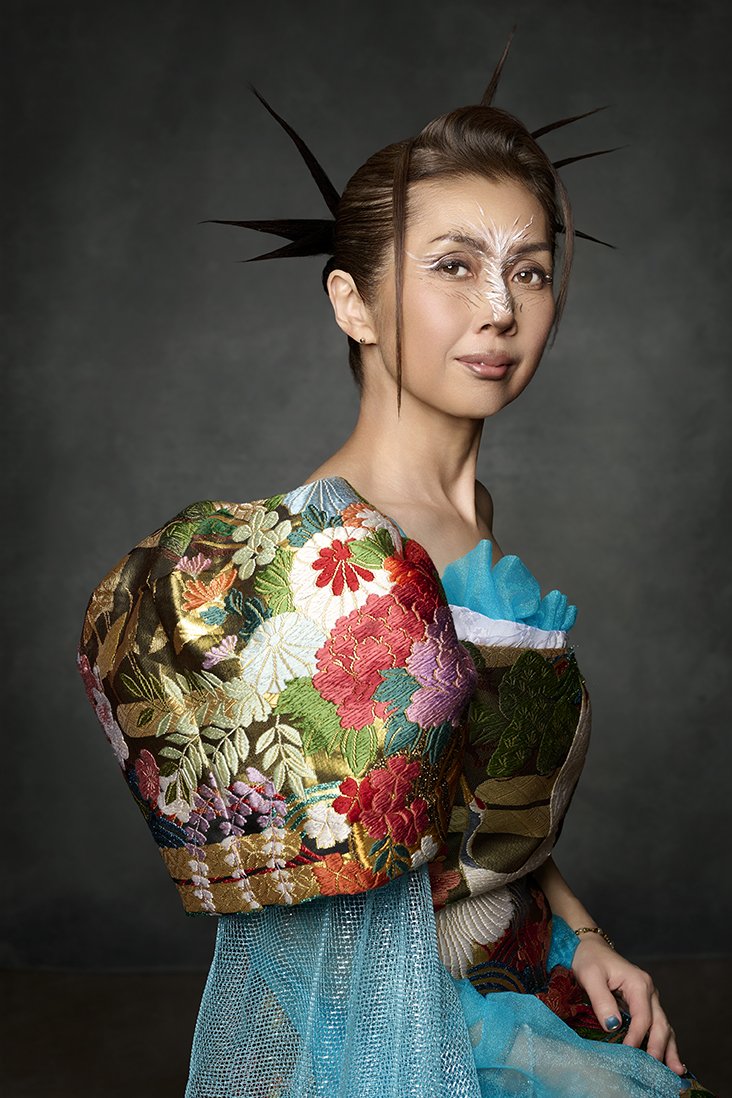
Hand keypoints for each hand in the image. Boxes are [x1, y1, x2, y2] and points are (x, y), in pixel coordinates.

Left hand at [570, 934, 685, 1076]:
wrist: (589, 947)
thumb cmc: (589, 959)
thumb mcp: (590, 976)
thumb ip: (601, 1000)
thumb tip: (613, 1026)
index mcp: (638, 983)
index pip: (643, 1016)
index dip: (637, 1037)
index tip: (629, 1055)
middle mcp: (649, 991)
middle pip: (659, 1023)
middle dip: (659, 1048)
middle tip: (655, 1071)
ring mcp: (649, 998)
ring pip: (664, 1026)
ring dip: (669, 1048)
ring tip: (674, 1071)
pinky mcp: (644, 1004)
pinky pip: (657, 1025)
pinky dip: (664, 1042)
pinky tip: (669, 1058)